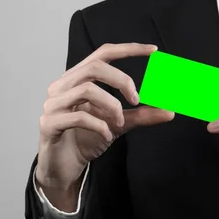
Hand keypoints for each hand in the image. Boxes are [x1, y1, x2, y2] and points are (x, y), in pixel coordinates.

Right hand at [36, 43, 174, 191]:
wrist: (63, 168)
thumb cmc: (86, 139)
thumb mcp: (119, 123)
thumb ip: (141, 115)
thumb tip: (170, 111)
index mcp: (78, 79)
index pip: (103, 53)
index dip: (128, 49)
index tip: (154, 50)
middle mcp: (62, 86)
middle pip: (95, 67)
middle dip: (122, 81)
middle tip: (137, 99)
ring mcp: (53, 104)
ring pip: (87, 89)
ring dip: (112, 106)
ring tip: (119, 123)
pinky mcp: (49, 124)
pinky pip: (79, 117)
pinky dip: (100, 126)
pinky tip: (107, 136)